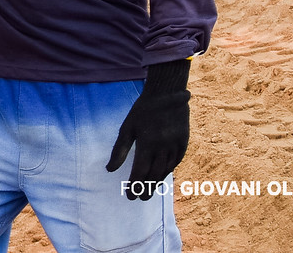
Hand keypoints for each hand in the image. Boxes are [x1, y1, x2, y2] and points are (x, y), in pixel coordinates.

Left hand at [106, 59, 189, 198]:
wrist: (167, 94)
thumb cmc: (142, 110)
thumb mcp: (127, 128)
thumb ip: (119, 150)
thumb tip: (109, 170)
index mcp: (147, 143)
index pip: (140, 172)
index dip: (134, 185)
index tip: (129, 196)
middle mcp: (163, 147)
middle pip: (154, 175)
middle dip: (146, 189)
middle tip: (140, 198)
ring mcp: (175, 146)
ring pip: (166, 170)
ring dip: (157, 183)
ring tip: (149, 192)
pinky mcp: (184, 143)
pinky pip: (175, 162)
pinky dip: (168, 171)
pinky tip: (162, 177)